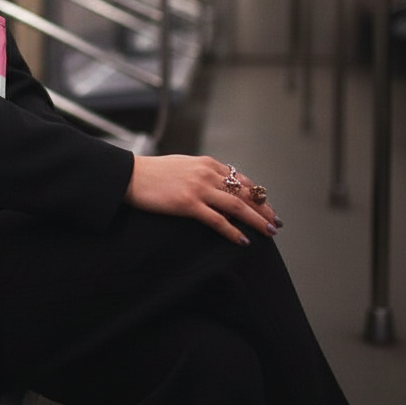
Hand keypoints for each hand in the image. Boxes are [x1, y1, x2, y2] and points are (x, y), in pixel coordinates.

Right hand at [125, 154, 281, 245]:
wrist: (130, 176)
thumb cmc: (152, 172)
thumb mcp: (182, 165)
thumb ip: (202, 172)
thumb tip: (218, 184)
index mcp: (207, 163)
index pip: (241, 180)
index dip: (258, 196)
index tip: (267, 207)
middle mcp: (206, 173)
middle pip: (244, 194)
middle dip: (263, 209)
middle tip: (276, 223)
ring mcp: (198, 188)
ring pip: (236, 207)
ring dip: (256, 221)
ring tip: (268, 233)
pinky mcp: (188, 203)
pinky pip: (217, 220)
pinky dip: (233, 232)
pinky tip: (243, 240)